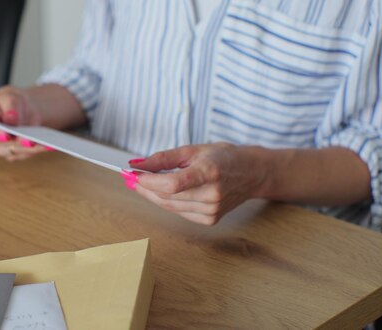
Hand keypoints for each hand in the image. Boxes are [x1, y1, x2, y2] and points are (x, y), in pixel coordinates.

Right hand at [0, 85, 50, 160]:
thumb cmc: (10, 101)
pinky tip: (50, 145)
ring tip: (46, 142)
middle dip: (16, 143)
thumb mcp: (10, 96)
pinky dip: (39, 149)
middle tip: (30, 140)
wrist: (21, 109)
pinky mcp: (14, 153)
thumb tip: (11, 119)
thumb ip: (10, 106)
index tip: (6, 135)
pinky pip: (26, 154)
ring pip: (14, 152)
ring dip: (30, 149)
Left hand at [124, 143, 266, 225]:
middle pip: (167, 196)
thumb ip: (163, 158)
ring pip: (170, 206)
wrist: (251, 173)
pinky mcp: (210, 220)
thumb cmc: (223, 157)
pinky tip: (159, 192)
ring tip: (140, 183)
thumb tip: (137, 164)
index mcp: (210, 172)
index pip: (172, 183)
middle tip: (129, 177)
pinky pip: (179, 212)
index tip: (131, 173)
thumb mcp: (193, 150)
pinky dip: (166, 202)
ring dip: (151, 195)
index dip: (148, 181)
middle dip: (144, 187)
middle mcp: (212, 195)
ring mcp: (212, 210)